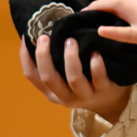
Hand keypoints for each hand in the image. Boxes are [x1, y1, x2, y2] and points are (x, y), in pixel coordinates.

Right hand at [19, 32, 133, 122]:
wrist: (111, 101)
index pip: (32, 76)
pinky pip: (99, 78)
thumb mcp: (65, 77)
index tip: (26, 37)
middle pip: (49, 78)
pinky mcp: (103, 91)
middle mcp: (65, 96)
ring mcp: (85, 95)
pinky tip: (95, 52)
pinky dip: (96, 65)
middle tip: (45, 37)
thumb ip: (54, 63)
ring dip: (71, 58)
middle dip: (44, 56)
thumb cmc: (83, 82)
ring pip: (74, 79)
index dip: (25, 57)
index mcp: (51, 92)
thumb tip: (39, 34)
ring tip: (71, 40)